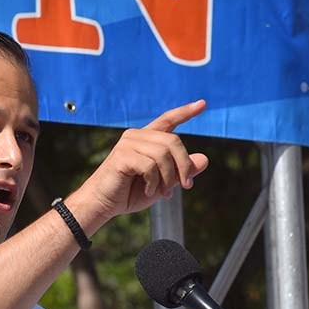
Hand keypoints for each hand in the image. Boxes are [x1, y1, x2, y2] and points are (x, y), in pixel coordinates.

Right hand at [80, 100, 208, 220]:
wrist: (103, 204)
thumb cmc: (129, 193)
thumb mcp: (163, 183)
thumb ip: (181, 171)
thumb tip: (205, 159)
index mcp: (145, 139)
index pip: (168, 120)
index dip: (185, 112)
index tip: (203, 104)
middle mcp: (136, 136)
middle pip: (173, 141)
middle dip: (184, 165)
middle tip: (185, 186)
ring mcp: (128, 144)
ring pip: (163, 155)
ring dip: (168, 178)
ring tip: (163, 193)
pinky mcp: (122, 156)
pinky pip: (150, 166)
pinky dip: (154, 182)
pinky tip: (148, 190)